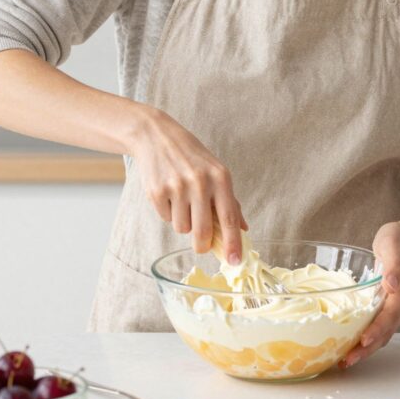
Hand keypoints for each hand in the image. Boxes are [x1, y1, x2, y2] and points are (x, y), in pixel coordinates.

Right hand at [131, 108, 246, 262]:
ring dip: (182, 222)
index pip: (229, 218)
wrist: (156, 136)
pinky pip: (166, 218)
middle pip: (203, 231)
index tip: (235, 262)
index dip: (233, 243)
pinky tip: (168, 193)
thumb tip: (243, 229)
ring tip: (181, 201)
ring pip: (182, 228)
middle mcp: (200, 182)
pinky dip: (168, 212)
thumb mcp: (216, 172)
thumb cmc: (191, 157)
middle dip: (202, 245)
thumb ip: (230, 201)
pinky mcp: (157, 192)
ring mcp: (177, 187)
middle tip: (201, 245)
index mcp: (220, 178)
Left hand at [340, 216, 399, 368]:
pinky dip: (369, 340)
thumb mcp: (393, 242)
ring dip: (366, 349)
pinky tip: (353, 345)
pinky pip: (382, 328)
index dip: (376, 331)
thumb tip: (392, 283)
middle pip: (386, 332)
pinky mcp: (393, 308)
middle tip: (346, 361)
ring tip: (346, 360)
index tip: (363, 342)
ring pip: (384, 334)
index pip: (389, 316)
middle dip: (366, 349)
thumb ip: (393, 264)